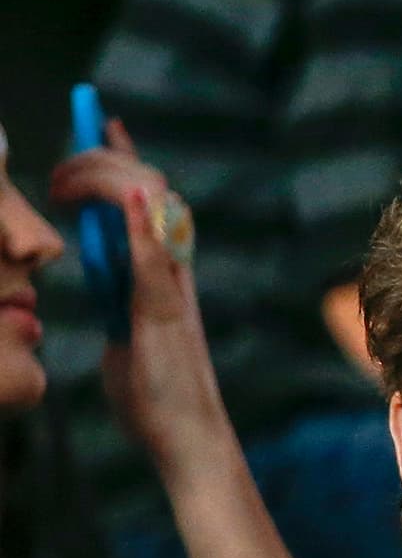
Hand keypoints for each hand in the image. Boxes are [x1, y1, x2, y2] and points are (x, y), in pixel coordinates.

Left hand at [48, 126, 225, 471]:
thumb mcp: (124, 329)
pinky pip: (158, 263)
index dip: (124, 156)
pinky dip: (144, 228)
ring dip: (111, 182)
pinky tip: (132, 198)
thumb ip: (117, 295)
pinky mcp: (166, 315)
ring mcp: (172, 289)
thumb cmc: (155, 394)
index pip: (144, 198)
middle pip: (148, 189)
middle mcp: (172, 270)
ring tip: (69, 179)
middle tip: (58, 168)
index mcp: (159, 271)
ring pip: (157, 212)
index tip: (104, 119)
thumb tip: (100, 274)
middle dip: (100, 162)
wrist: (186, 439)